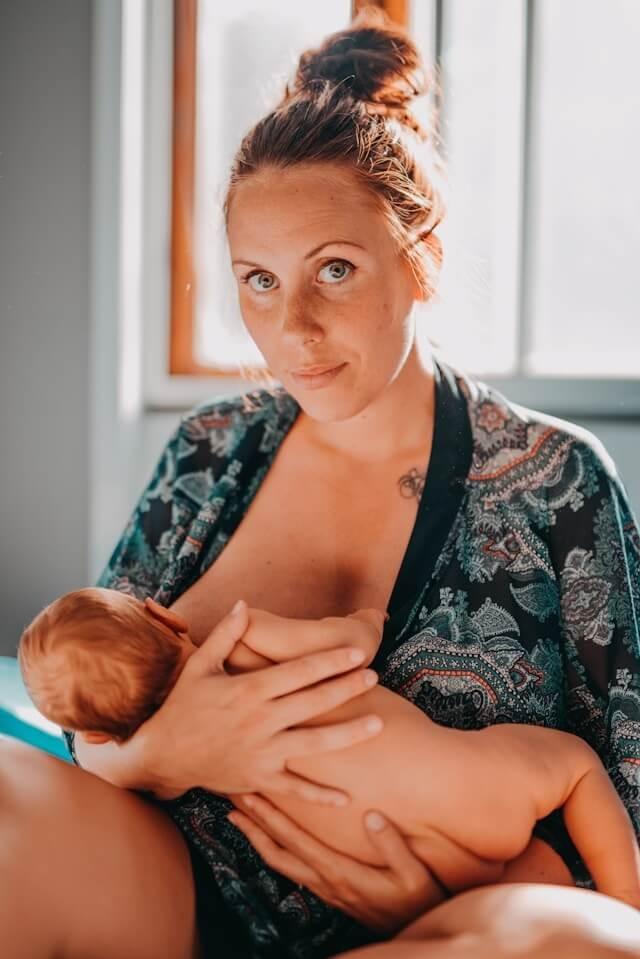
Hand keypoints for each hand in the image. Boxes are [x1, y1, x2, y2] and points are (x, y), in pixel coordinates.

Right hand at [136, 601, 384, 804]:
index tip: (357, 652)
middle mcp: (260, 721)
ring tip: (378, 723)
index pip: (298, 672)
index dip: (330, 661)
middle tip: (375, 676)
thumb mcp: (200, 665)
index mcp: (249, 691)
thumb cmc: (183, 705)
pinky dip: (320, 795)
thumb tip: (244, 603)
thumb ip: (226, 634)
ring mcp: (261, 752)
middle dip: (346, 688)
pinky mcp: (259, 778)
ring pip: (313, 743)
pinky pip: (294, 789)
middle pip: (313, 702)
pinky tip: (347, 798)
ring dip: (348, 734)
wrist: (162, 754)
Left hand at [228, 794, 448, 934]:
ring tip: (240, 817)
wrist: (418, 933)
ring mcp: (326, 889)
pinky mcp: (332, 891)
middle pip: (278, 852)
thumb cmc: (418, 900)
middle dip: (254, 824)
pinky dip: (276, 850)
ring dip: (259, 837)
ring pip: (282, 862)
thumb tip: (371, 814)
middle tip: (232, 799)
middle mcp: (327, 882)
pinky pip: (294, 869)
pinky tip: (271, 840)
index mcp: (341, 873)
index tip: (251, 798)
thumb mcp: (414, 874)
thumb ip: (392, 845)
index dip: (272, 819)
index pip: (297, 843)